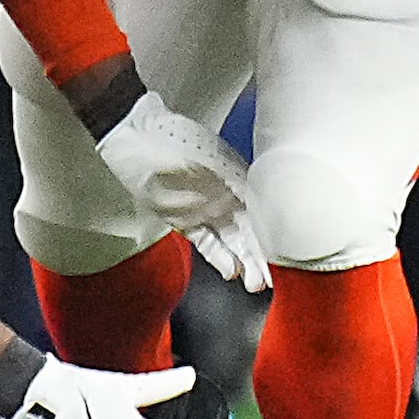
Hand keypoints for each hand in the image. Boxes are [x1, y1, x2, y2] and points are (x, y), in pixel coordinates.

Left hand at [95, 91, 268, 291]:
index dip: (274, 234)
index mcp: (238, 176)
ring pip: (231, 242)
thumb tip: (262, 200)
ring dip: (244, 262)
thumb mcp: (211, 158)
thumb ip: (237, 180)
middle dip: (262, 256)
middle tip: (270, 279)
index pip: (264, 212)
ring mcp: (206, 209)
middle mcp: (226, 195)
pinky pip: (206, 243)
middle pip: (250, 232)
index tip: (286, 255)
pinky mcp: (184, 220)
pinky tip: (231, 271)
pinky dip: (219, 258)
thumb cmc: (172, 138)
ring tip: (255, 283)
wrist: (132, 135)